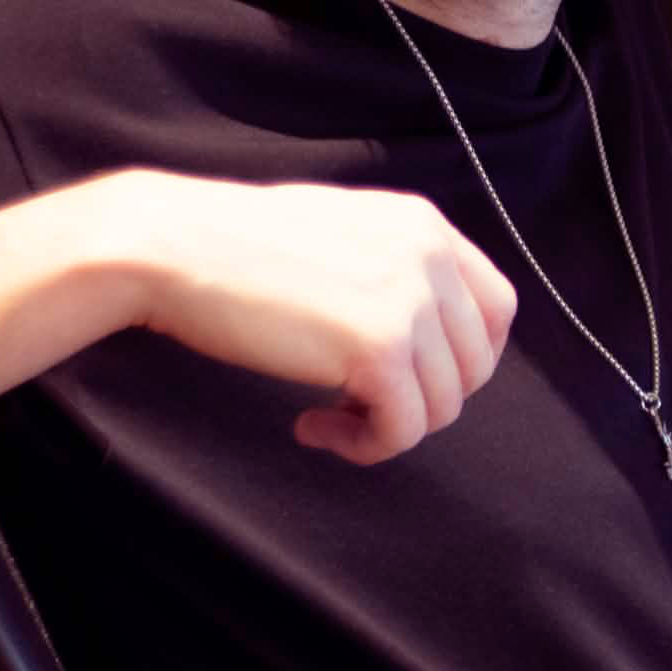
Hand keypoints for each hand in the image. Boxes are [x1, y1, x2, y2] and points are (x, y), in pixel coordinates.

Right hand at [115, 170, 516, 464]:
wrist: (174, 245)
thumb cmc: (238, 246)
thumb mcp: (344, 232)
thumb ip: (396, 268)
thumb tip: (429, 338)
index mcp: (424, 224)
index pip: (498, 307)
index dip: (467, 357)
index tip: (418, 378)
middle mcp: (429, 255)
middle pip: (475, 364)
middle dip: (424, 398)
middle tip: (359, 403)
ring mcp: (408, 300)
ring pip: (442, 406)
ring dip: (386, 427)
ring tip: (326, 414)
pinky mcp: (378, 348)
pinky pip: (402, 431)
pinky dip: (362, 446)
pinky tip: (309, 425)